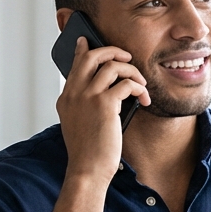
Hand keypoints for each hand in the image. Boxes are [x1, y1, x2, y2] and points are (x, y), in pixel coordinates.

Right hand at [55, 36, 150, 181]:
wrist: (87, 170)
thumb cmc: (87, 152)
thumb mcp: (78, 124)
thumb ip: (84, 105)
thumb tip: (105, 91)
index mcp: (66, 98)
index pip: (75, 65)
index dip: (83, 50)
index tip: (87, 42)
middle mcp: (74, 93)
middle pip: (91, 56)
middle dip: (112, 51)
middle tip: (126, 57)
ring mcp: (88, 97)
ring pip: (113, 66)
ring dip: (132, 71)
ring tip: (140, 84)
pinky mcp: (105, 104)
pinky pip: (127, 84)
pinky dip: (139, 88)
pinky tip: (144, 99)